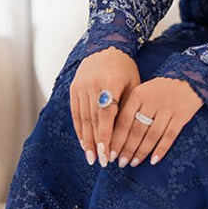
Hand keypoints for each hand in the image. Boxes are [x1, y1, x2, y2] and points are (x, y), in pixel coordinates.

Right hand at [70, 46, 139, 167]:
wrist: (106, 46)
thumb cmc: (125, 69)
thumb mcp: (133, 84)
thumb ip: (128, 107)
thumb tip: (125, 135)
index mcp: (109, 84)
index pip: (106, 116)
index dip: (106, 137)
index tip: (107, 155)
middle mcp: (92, 86)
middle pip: (93, 120)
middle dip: (96, 144)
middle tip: (100, 162)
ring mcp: (80, 87)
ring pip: (83, 119)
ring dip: (86, 140)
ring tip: (91, 157)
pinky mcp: (73, 89)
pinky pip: (75, 113)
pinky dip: (79, 129)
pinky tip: (83, 142)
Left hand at [109, 76, 203, 167]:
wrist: (189, 78)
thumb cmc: (161, 88)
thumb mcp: (143, 91)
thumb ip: (130, 108)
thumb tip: (115, 134)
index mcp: (138, 94)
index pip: (123, 121)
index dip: (116, 139)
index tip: (110, 153)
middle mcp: (152, 101)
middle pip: (136, 130)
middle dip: (127, 149)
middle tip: (120, 162)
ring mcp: (167, 109)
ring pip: (151, 136)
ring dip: (141, 152)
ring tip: (133, 163)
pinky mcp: (181, 116)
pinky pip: (169, 136)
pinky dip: (161, 150)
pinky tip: (153, 160)